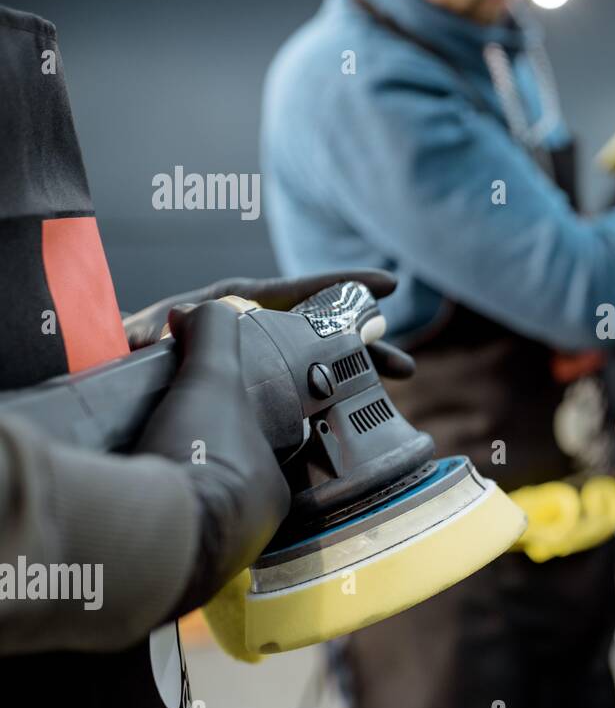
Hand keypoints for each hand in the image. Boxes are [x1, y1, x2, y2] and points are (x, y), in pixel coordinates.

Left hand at [124, 269, 414, 378]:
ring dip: (358, 375)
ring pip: (320, 362)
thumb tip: (159, 329)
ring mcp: (263, 360)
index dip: (344, 285)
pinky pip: (304, 392)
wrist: (117, 381)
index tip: (388, 286)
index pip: (298, 291)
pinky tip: (354, 422)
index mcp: (239, 306)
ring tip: (397, 386)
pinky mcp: (260, 389)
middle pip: (324, 331)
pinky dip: (332, 402)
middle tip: (405, 368)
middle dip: (366, 346)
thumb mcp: (139, 335)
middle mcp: (259, 329)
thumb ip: (152, 331)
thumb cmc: (127, 348)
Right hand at [135, 301, 289, 615]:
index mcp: (272, 489)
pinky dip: (149, 522)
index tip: (194, 418)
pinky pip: (164, 542)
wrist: (156, 534)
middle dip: (194, 462)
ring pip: (194, 516)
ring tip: (142, 468)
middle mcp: (253, 531)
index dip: (224, 428)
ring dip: (171, 493)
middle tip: (162, 441)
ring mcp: (215, 560)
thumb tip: (197, 311)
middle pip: (221, 485)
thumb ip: (214, 335)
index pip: (253, 451)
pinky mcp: (172, 580)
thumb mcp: (212, 379)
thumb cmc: (199, 459)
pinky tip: (130, 504)